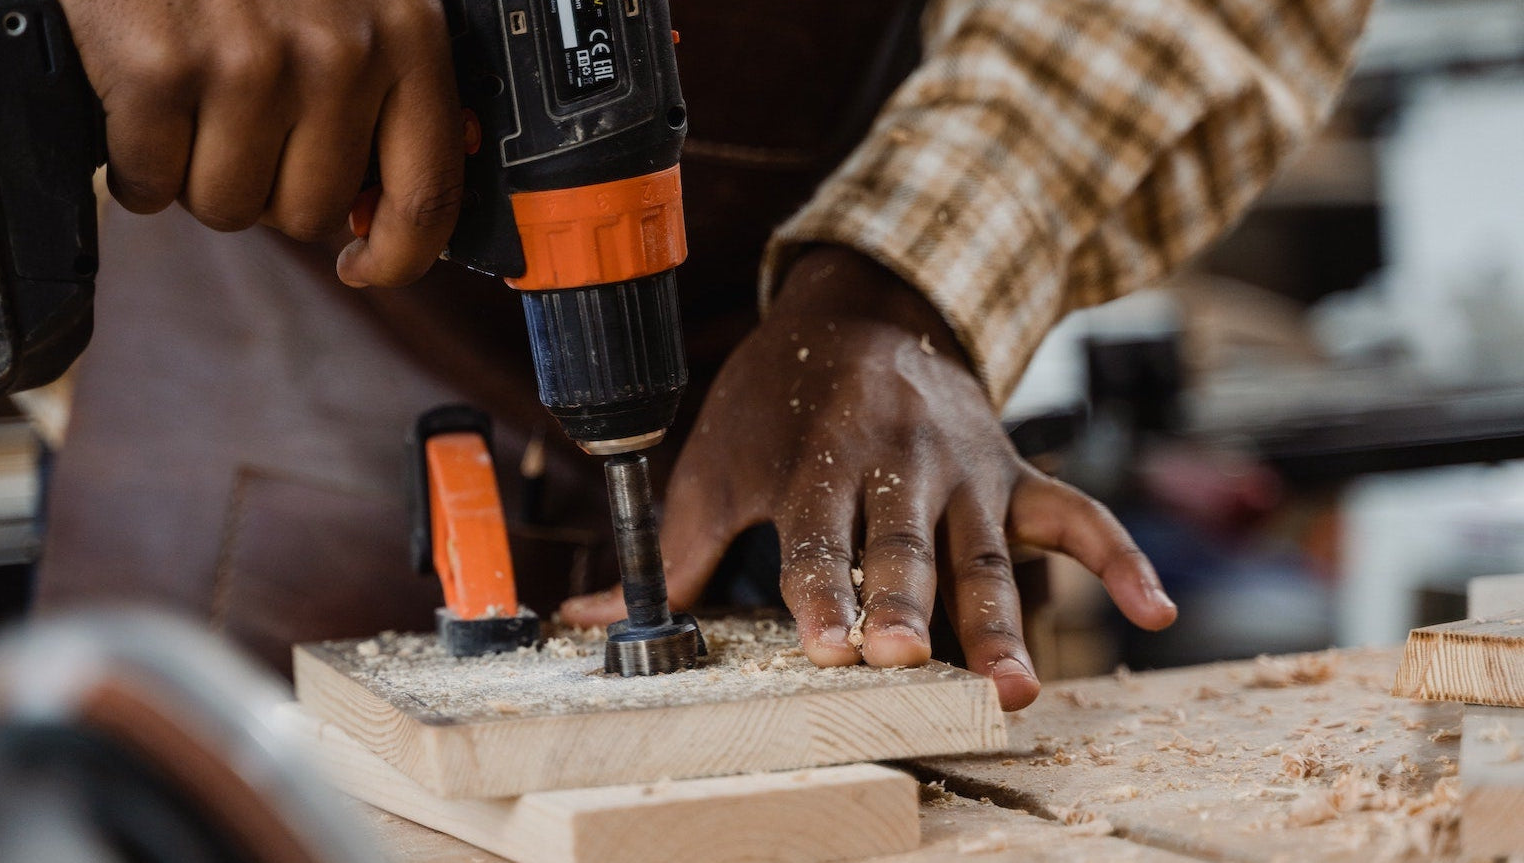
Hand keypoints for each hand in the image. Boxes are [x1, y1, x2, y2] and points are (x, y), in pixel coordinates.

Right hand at [64, 0, 462, 286]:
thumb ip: (388, 85)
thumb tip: (389, 204)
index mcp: (404, 33)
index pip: (429, 195)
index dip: (396, 256)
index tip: (362, 264)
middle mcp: (339, 52)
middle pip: (309, 213)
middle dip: (266, 186)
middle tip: (236, 123)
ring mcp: (250, 63)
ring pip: (228, 207)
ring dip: (197, 173)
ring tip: (189, 102)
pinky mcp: (163, 70)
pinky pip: (151, 183)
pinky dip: (133, 162)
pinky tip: (137, 102)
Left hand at [561, 246, 1176, 709]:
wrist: (865, 305)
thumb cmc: (776, 400)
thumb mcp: (715, 460)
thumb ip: (670, 551)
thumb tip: (589, 620)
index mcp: (816, 458)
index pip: (815, 535)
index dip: (819, 590)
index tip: (826, 643)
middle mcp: (896, 463)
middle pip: (902, 544)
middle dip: (906, 600)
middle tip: (907, 656)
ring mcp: (966, 470)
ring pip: (986, 550)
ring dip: (1002, 617)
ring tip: (1015, 687)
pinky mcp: (1016, 472)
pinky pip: (1079, 515)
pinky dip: (1121, 558)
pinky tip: (1157, 613)